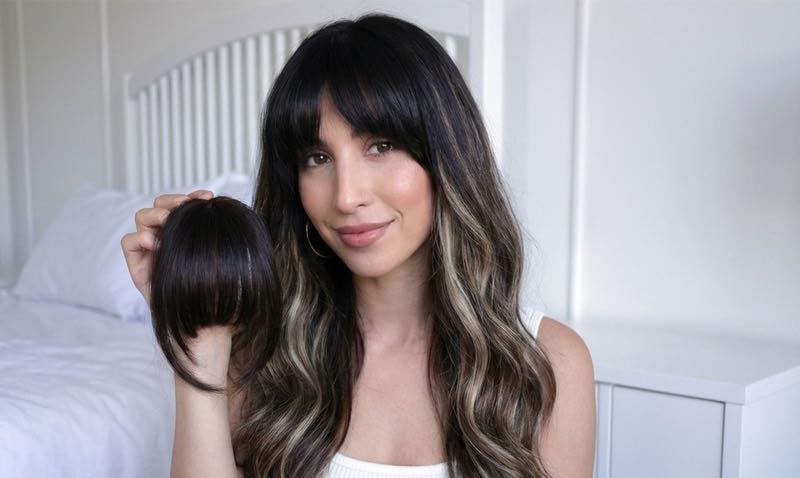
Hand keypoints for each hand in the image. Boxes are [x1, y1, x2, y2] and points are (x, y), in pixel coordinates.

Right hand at [121, 189, 213, 304]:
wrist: (203, 320)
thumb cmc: (217, 288)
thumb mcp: (219, 254)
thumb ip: (214, 231)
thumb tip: (212, 204)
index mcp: (187, 231)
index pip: (184, 204)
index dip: (193, 196)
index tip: (208, 197)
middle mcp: (167, 237)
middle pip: (160, 204)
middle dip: (173, 200)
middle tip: (186, 206)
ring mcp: (150, 249)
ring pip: (142, 217)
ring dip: (156, 214)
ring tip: (168, 220)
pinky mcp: (137, 265)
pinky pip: (128, 242)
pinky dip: (139, 238)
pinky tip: (155, 243)